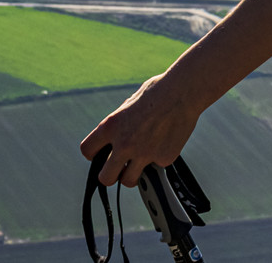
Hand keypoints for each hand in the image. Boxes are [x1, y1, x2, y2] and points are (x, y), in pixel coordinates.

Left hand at [80, 75, 201, 187]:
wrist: (184, 90)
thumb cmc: (158, 91)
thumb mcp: (130, 104)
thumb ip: (120, 124)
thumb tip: (116, 138)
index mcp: (111, 126)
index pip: (87, 151)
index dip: (93, 154)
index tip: (101, 154)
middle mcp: (124, 143)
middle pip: (105, 178)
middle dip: (110, 175)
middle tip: (118, 169)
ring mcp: (144, 153)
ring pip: (129, 181)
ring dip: (133, 174)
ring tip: (140, 163)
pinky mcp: (164, 158)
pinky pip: (157, 167)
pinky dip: (160, 159)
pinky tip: (167, 143)